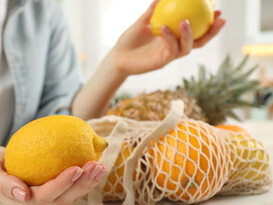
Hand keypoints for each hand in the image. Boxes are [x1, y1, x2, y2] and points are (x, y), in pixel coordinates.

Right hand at [0, 146, 107, 204]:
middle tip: (95, 165)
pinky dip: (84, 180)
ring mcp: (45, 202)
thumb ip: (1, 182)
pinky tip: (95, 167)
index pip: (43, 196)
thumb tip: (22, 193)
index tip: (75, 168)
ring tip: (100, 167)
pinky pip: (71, 190)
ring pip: (70, 197)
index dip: (61, 184)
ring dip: (87, 183)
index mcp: (19, 202)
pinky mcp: (53, 194)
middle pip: (62, 199)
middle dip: (81, 184)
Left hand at [111, 0, 226, 75]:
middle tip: (220, 18)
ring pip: (187, 47)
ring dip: (189, 34)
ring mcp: (169, 55)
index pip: (195, 29)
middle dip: (212, 32)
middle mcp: (175, 47)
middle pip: (200, 41)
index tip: (216, 8)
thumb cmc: (129, 41)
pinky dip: (169, 37)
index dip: (208, 21)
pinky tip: (164, 27)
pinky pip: (170, 49)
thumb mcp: (142, 22)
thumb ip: (152, 11)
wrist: (118, 57)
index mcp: (174, 37)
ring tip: (185, 21)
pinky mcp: (162, 62)